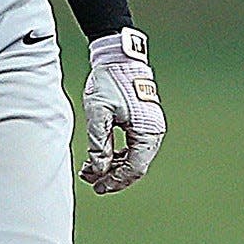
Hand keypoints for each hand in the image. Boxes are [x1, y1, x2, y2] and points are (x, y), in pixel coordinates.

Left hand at [80, 27, 165, 193]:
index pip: (134, 168)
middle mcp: (153, 131)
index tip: (97, 186)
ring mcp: (149, 126)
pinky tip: (100, 156)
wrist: (118, 57)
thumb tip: (98, 169)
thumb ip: (98, 143)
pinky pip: (132, 145)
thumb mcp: (98, 114)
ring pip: (133, 157)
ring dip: (113, 165)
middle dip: (112, 175)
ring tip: (91, 169)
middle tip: (91, 181)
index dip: (115, 181)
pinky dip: (116, 153)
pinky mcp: (142, 121)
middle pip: (135, 165)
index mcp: (148, 131)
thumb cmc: (109, 81)